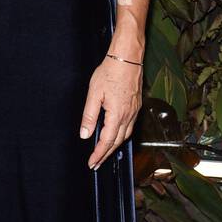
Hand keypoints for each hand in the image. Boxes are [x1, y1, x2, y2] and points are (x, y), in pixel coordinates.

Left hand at [79, 53, 142, 169]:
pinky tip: (116, 135)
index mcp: (117, 114)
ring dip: (115, 146)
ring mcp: (134, 111)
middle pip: (117, 142)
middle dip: (106, 154)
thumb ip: (89, 115)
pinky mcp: (136, 106)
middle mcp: (128, 116)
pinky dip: (122, 135)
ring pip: (125, 135)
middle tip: (96, 163)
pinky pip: (130, 127)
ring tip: (105, 153)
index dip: (98, 154)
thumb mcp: (94, 94)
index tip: (92, 163)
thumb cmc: (110, 72)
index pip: (107, 141)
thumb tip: (84, 134)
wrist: (127, 58)